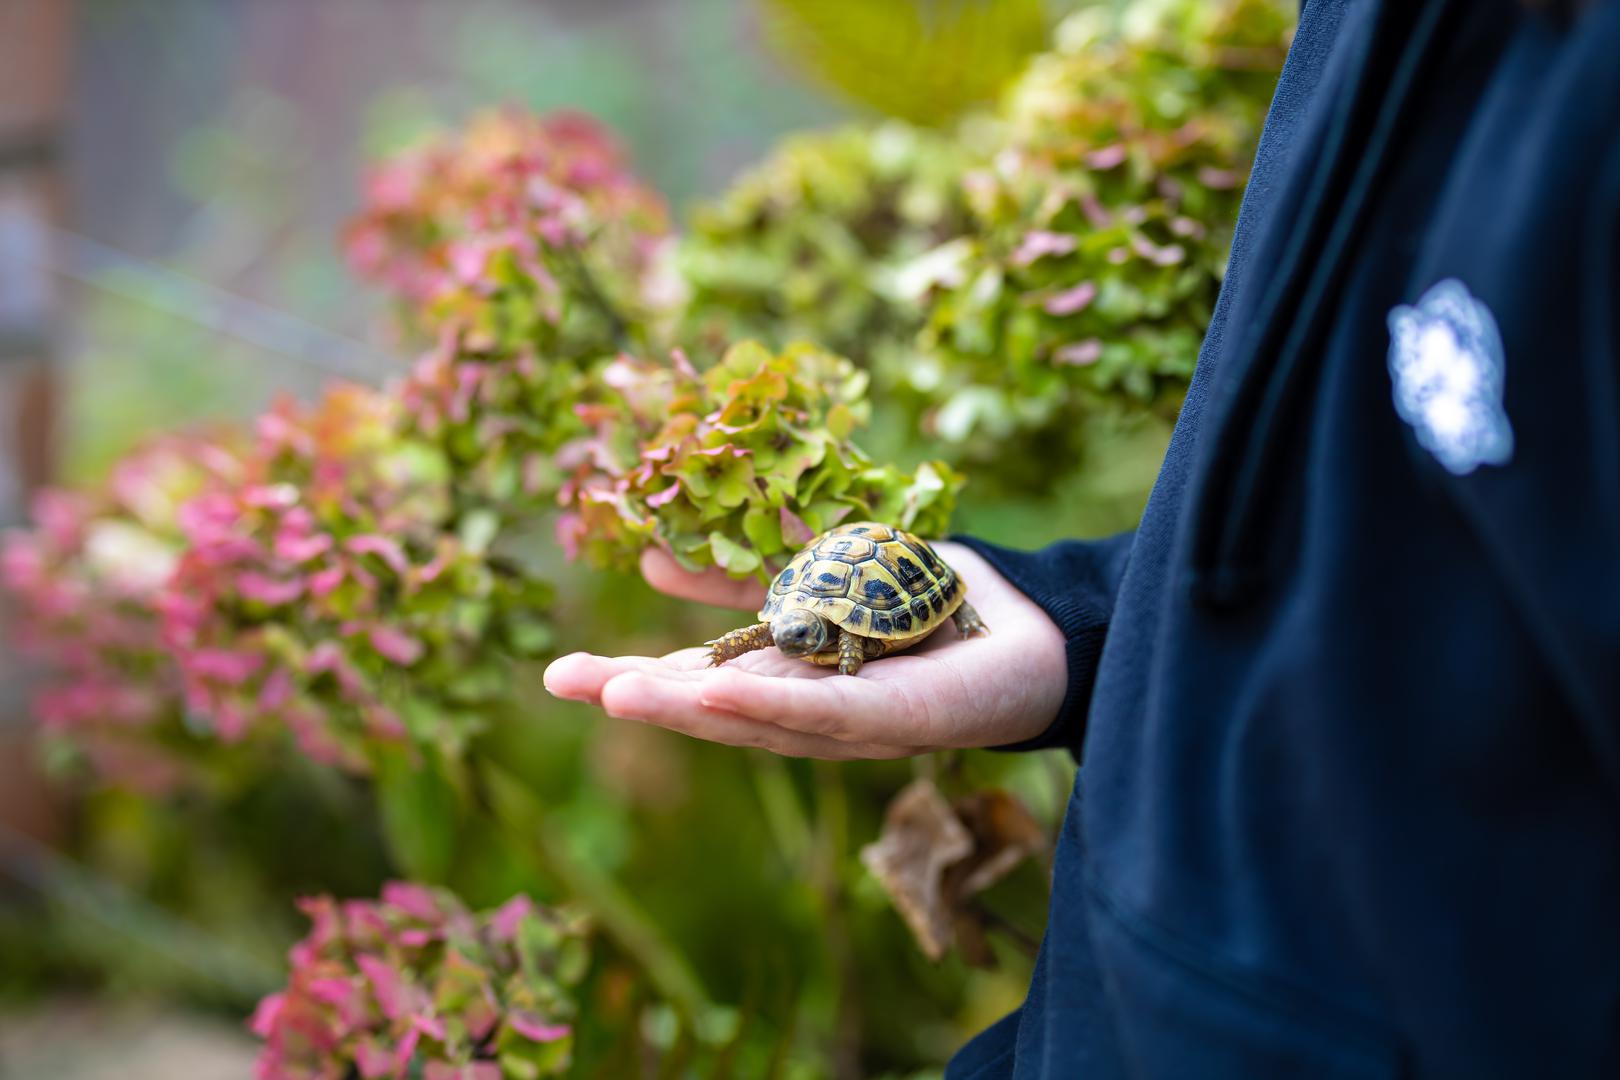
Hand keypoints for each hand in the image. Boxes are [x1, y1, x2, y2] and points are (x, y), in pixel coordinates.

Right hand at [543, 542, 1066, 758]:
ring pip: (760, 719)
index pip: (699, 681)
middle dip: (643, 698)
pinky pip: (829, 715)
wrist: (1029, 627)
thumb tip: (648, 564)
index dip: (633, 679)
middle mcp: (810, 713)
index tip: (561, 675)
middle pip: (717, 710)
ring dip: (689, 707)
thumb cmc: (919, 607)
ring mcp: (853, 724)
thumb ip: (738, 573)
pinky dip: (772, 707)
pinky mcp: (901, 721)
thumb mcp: (813, 575)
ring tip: (618, 692)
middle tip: (567, 684)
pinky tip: (718, 696)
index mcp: (785, 678)